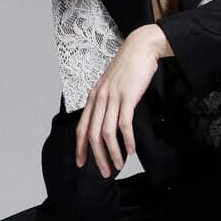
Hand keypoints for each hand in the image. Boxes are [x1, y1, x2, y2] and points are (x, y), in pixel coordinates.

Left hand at [75, 23, 168, 177]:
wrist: (140, 48)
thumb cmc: (128, 67)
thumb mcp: (111, 84)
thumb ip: (106, 101)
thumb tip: (107, 120)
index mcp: (93, 96)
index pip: (81, 127)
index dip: (80, 147)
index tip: (82, 163)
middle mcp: (99, 98)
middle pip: (92, 135)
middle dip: (97, 157)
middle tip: (104, 172)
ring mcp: (112, 97)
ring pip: (106, 132)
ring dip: (112, 153)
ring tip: (118, 166)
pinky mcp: (127, 96)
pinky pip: (124, 124)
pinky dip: (126, 140)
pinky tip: (130, 150)